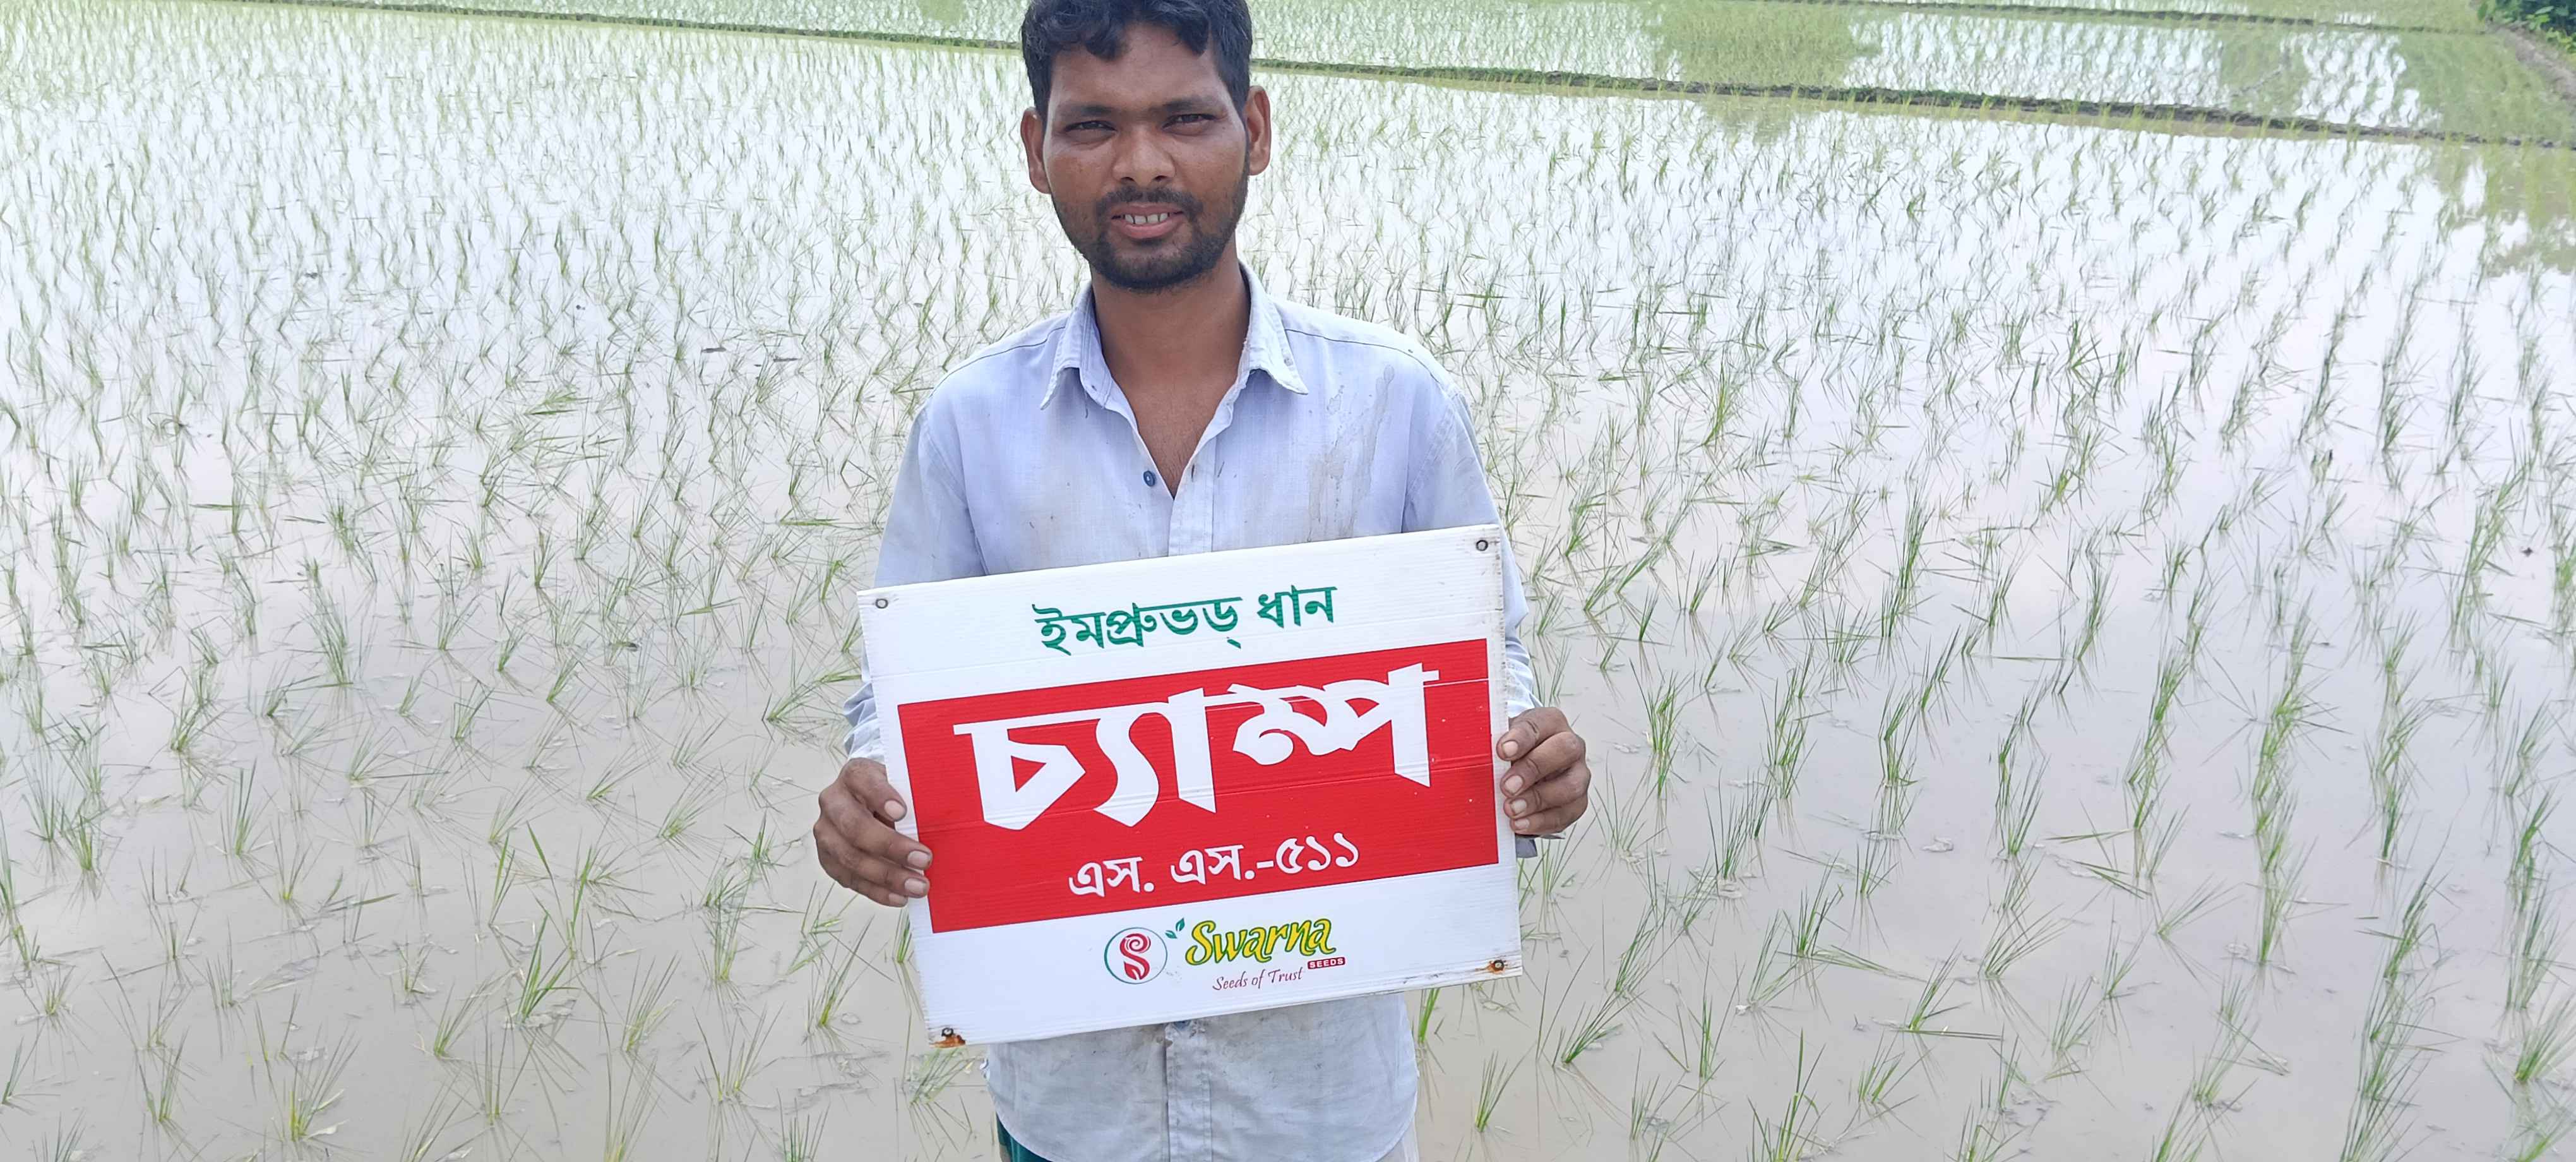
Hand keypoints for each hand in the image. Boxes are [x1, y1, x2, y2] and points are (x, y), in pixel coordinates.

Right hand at [813, 756, 932, 905]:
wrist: (869, 804)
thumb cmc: (896, 795)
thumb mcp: (906, 786)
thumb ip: (917, 797)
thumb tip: (950, 817)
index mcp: (855, 774)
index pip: (862, 780)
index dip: (880, 796)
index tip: (903, 812)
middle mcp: (833, 800)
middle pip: (854, 825)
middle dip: (891, 846)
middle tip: (924, 860)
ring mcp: (826, 831)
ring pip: (849, 857)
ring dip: (886, 876)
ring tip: (917, 886)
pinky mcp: (827, 857)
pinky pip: (848, 878)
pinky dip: (876, 891)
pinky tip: (899, 897)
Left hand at [1495, 707, 1588, 836]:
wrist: (1523, 772)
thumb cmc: (1512, 754)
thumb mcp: (1501, 743)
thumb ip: (1492, 746)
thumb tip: (1475, 757)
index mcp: (1550, 722)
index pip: (1539, 723)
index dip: (1520, 738)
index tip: (1501, 752)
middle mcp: (1571, 745)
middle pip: (1565, 750)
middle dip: (1533, 769)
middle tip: (1507, 787)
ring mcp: (1579, 774)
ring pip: (1571, 786)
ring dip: (1538, 800)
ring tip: (1511, 810)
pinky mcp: (1578, 801)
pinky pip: (1567, 813)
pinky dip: (1541, 821)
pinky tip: (1520, 824)